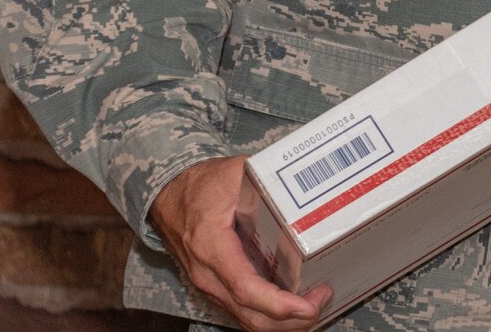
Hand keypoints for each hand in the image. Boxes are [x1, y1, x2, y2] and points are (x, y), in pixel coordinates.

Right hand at [149, 157, 328, 330]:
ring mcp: (210, 285)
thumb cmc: (201, 186)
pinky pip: (243, 311)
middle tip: (323, 300)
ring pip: (247, 320)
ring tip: (316, 302)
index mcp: (212, 246)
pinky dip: (271, 315)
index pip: (245, 287)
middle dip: (291, 321)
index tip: (308, 304)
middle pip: (250, 315)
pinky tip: (295, 302)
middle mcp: (208, 274)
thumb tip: (305, 177)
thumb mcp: (235, 174)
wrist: (168, 196)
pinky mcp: (216, 287)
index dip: (278, 303)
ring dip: (284, 322)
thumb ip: (269, 179)